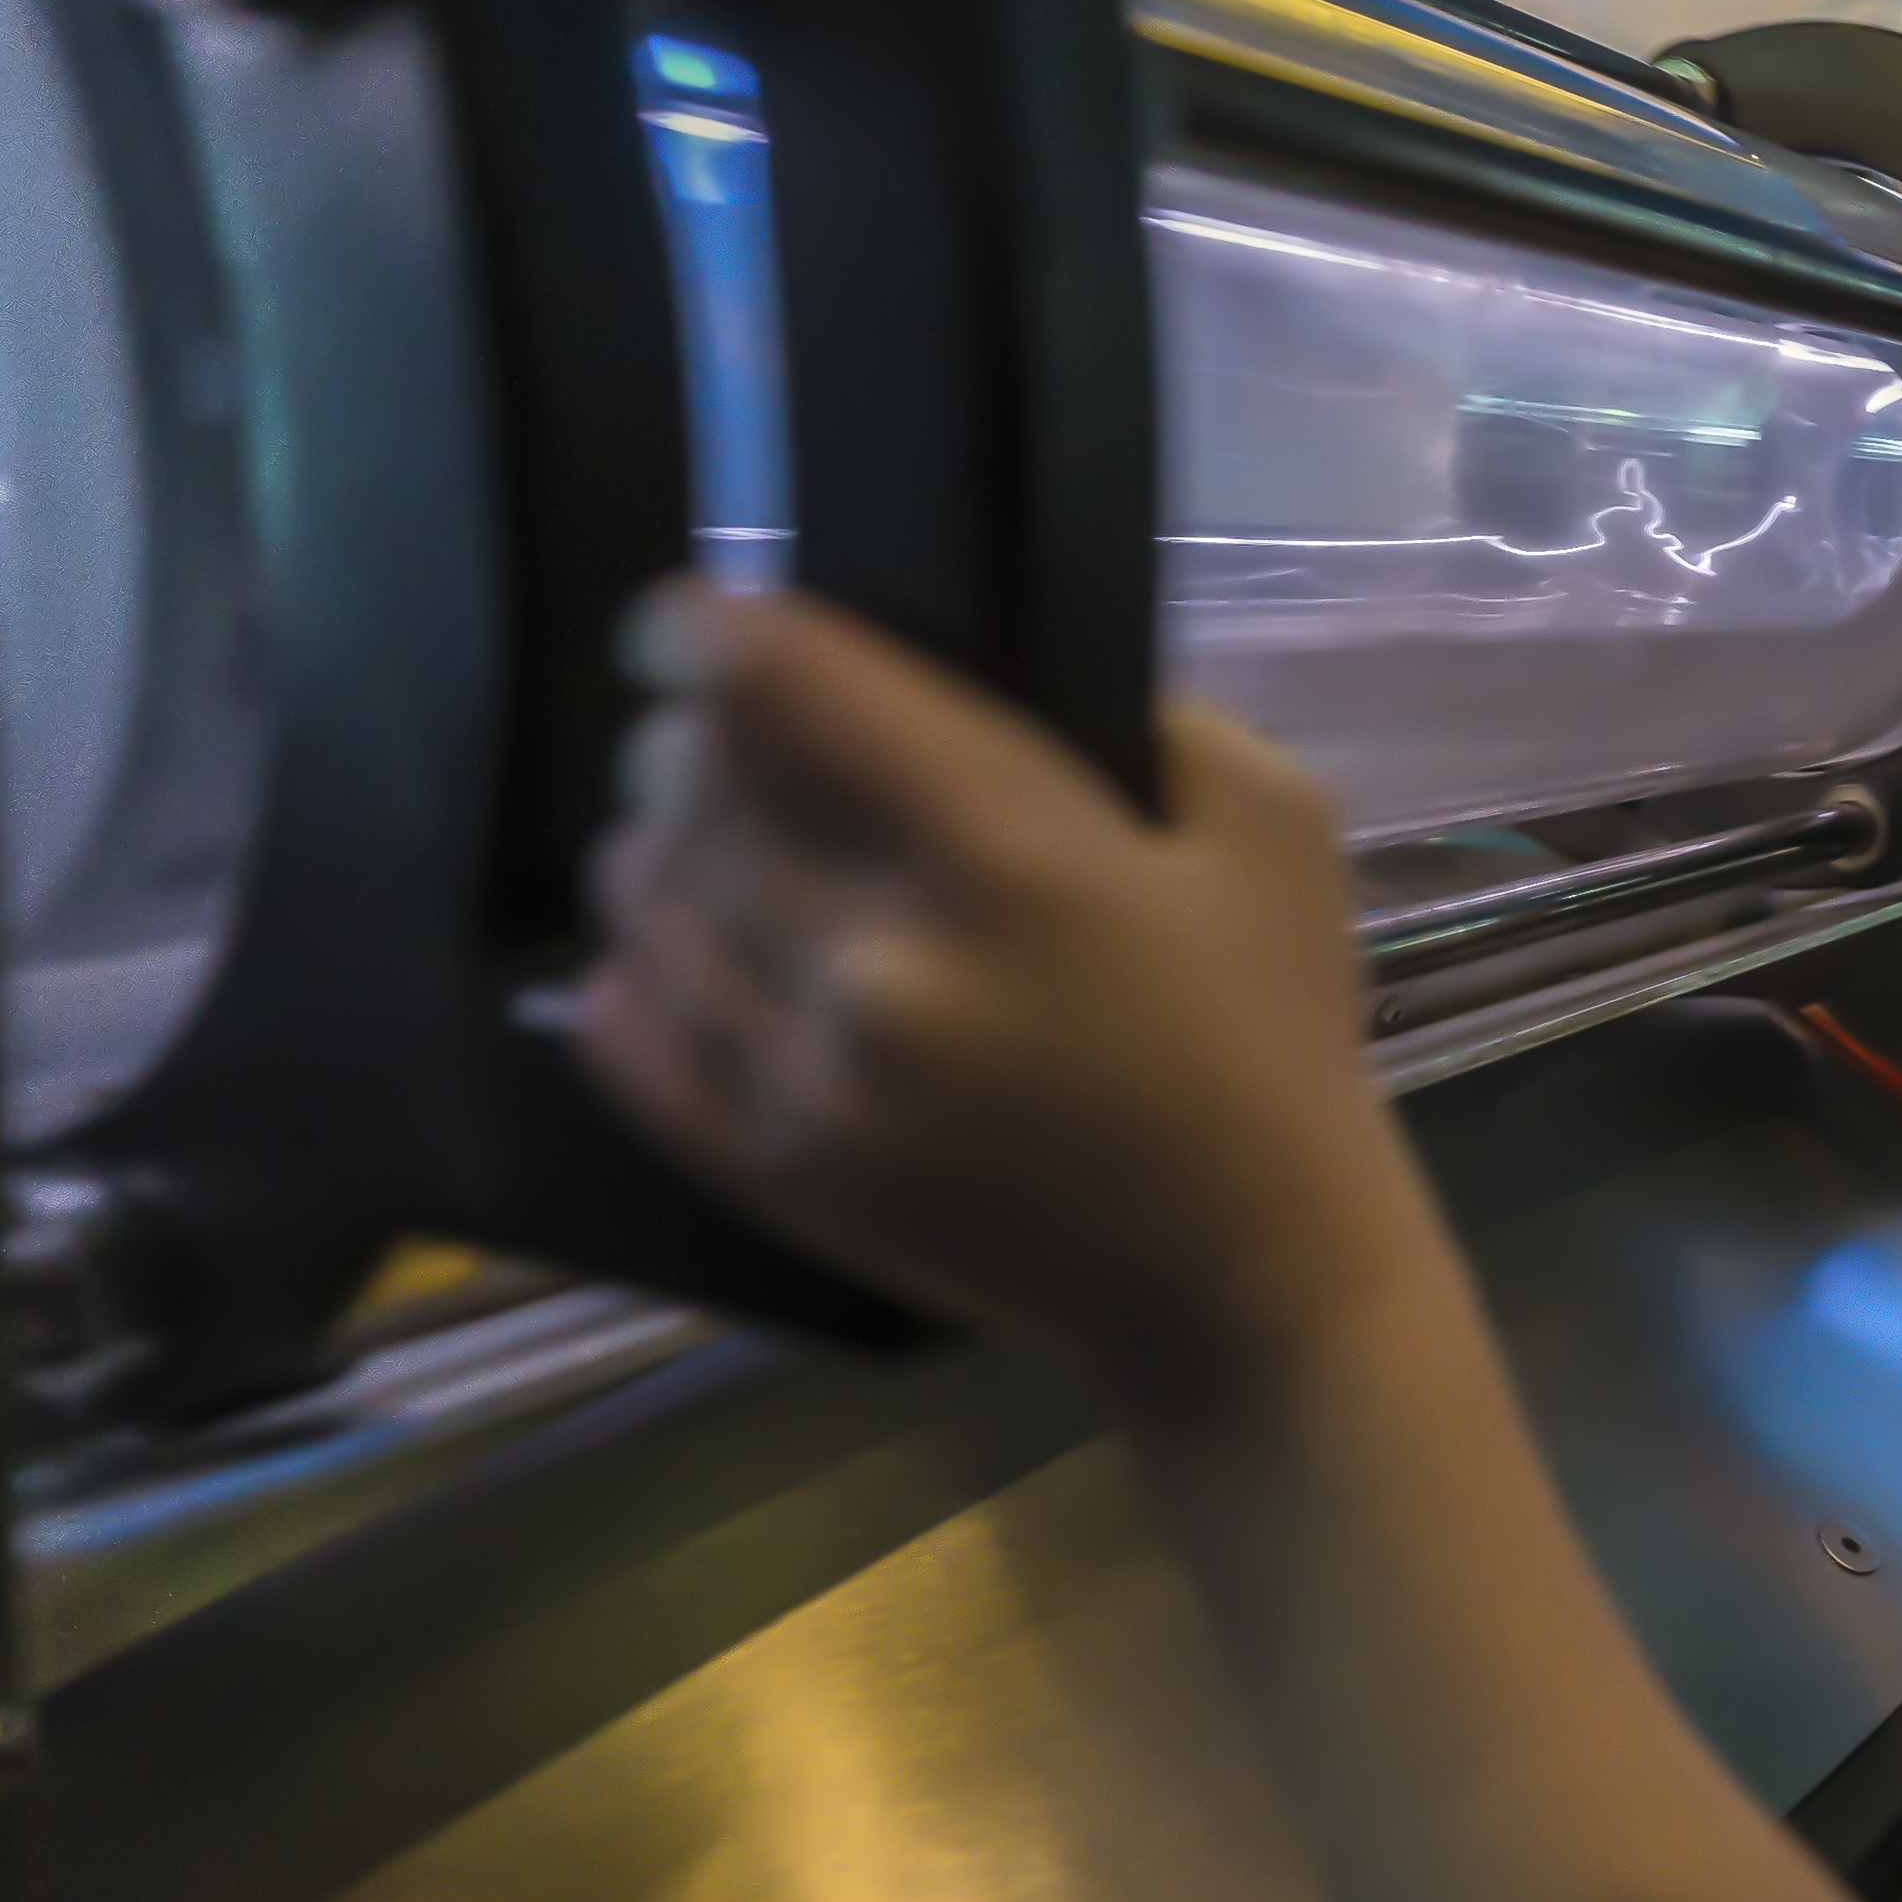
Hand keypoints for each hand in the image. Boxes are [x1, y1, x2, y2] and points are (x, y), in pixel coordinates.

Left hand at [574, 583, 1429, 1393]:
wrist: (1250, 1277)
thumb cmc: (1273, 1042)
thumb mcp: (1274, 828)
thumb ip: (1153, 716)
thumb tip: (1010, 676)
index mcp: (1004, 854)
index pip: (780, 687)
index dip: (705, 630)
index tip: (690, 624)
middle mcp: (877, 960)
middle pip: (689, 788)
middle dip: (690, 742)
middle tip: (723, 740)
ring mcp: (810, 1078)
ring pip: (643, 908)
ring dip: (656, 853)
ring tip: (702, 844)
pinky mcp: (775, 1172)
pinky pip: (628, 1044)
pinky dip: (627, 980)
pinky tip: (665, 955)